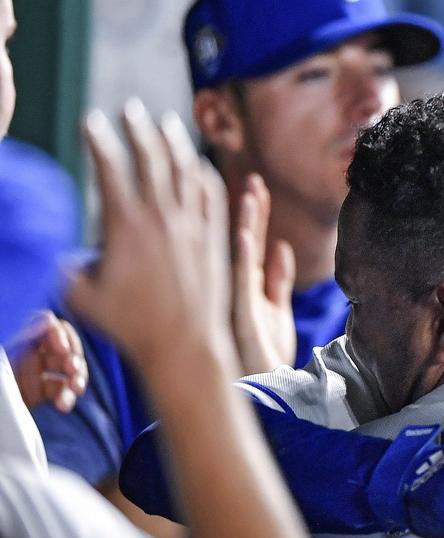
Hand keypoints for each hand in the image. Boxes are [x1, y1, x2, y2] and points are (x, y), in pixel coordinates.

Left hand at [11, 311, 86, 411]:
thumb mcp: (3, 355)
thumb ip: (22, 335)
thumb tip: (48, 319)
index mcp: (17, 336)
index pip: (46, 325)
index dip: (60, 335)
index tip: (62, 349)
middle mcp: (28, 351)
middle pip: (62, 346)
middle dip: (73, 357)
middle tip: (73, 370)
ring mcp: (34, 372)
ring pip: (66, 369)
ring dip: (76, 378)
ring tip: (76, 389)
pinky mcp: (38, 392)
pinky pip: (59, 390)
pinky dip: (66, 397)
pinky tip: (63, 406)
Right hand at [69, 100, 231, 365]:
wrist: (186, 345)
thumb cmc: (130, 326)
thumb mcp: (81, 296)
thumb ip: (63, 266)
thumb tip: (51, 250)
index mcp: (125, 225)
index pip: (109, 167)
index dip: (98, 138)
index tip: (90, 120)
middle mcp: (162, 218)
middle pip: (151, 158)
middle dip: (138, 128)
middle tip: (130, 109)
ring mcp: (193, 225)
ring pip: (185, 170)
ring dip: (174, 141)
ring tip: (166, 122)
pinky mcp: (214, 238)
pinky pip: (211, 194)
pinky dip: (203, 173)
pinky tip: (198, 163)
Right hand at [232, 173, 296, 374]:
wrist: (265, 392)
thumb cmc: (266, 354)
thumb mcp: (276, 311)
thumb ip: (278, 281)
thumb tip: (281, 248)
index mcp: (246, 285)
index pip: (250, 240)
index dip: (255, 213)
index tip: (257, 184)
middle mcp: (237, 289)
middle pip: (243, 240)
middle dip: (250, 210)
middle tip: (253, 178)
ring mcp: (237, 302)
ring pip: (239, 256)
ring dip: (246, 225)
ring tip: (251, 195)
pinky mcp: (242, 318)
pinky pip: (241, 284)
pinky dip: (245, 260)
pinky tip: (248, 236)